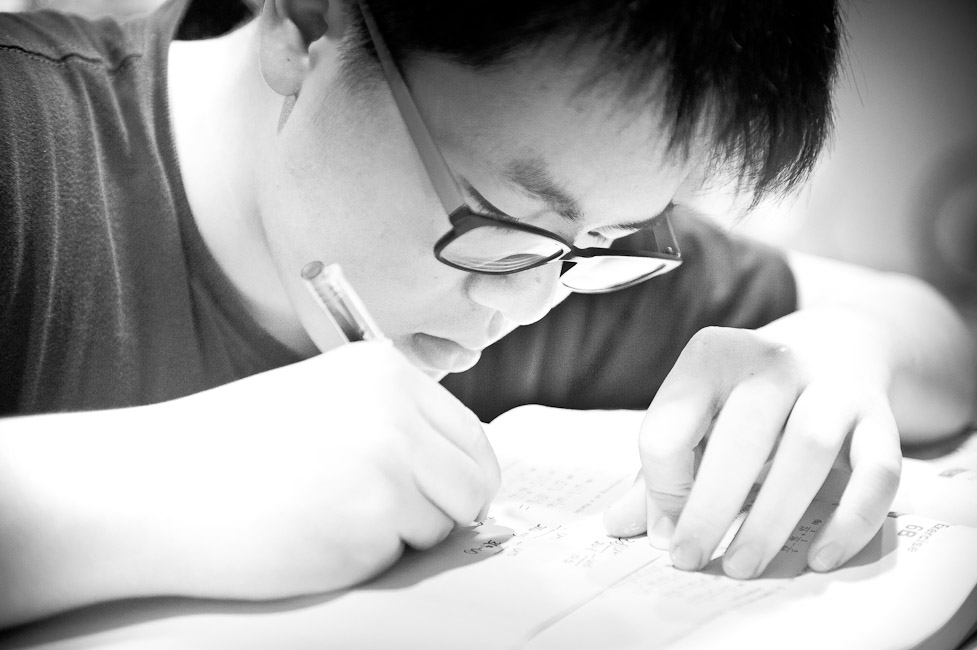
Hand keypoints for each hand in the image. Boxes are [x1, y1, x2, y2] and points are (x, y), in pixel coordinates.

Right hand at [161, 340, 500, 597]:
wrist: (155, 486)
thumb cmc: (230, 449)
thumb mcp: (325, 401)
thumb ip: (392, 421)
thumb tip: (457, 467)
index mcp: (385, 370)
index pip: (471, 434)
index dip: (463, 474)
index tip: (447, 495)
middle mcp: (395, 409)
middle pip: (474, 479)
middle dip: (447, 508)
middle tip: (397, 519)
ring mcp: (388, 463)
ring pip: (445, 520)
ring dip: (406, 533)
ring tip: (337, 517)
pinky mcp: (371, 521)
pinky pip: (405, 554)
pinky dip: (372, 557)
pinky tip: (317, 534)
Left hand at [603, 314, 901, 578]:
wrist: (833, 346)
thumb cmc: (743, 401)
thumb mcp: (695, 420)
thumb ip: (658, 472)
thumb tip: (614, 526)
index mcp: (710, 355)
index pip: (669, 428)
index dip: (662, 489)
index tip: (665, 532)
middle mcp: (773, 360)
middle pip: (739, 439)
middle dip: (708, 510)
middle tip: (691, 560)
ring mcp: (831, 384)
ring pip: (808, 449)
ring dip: (771, 518)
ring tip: (742, 566)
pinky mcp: (879, 417)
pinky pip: (877, 471)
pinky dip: (851, 520)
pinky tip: (818, 559)